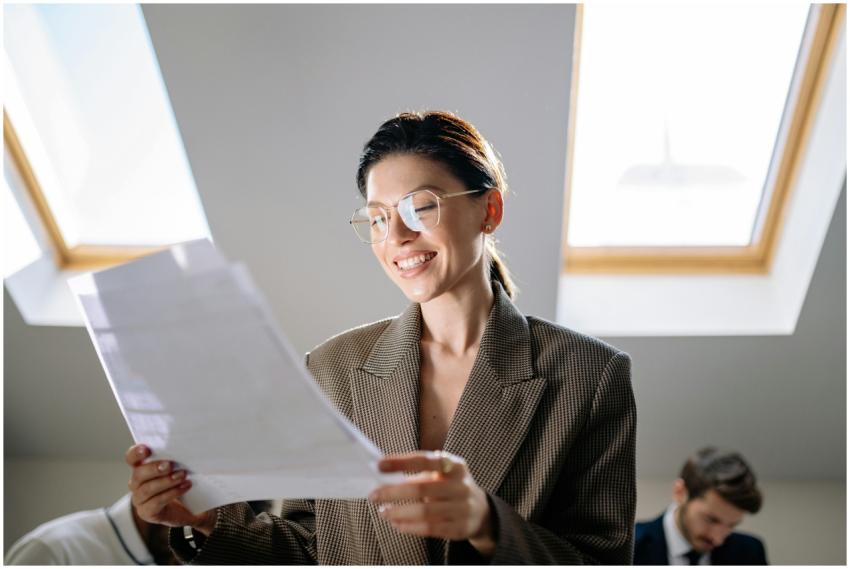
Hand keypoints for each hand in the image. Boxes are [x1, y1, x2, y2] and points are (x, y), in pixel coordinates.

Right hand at [125, 444, 216, 534]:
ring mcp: (140, 500)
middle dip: (154, 468)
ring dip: (166, 481)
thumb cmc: (182, 482)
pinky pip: (156, 502)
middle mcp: (136, 484)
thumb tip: (185, 445)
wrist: (190, 509)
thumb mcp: (179, 468)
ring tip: (183, 475)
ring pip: (147, 489)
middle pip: (138, 474)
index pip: (131, 458)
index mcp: (141, 468)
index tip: (147, 449)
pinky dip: (172, 493)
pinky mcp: (147, 512)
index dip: (136, 453)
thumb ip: (175, 458)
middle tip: (170, 465)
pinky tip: (185, 486)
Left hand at [368, 451, 495, 555]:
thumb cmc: (451, 487)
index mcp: (455, 466)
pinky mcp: (459, 528)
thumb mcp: (443, 473)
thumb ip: (420, 472)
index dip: (401, 462)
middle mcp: (460, 486)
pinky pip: (430, 528)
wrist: (480, 511)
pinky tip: (397, 524)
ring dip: (399, 512)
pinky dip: (410, 527)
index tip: (379, 465)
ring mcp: (462, 508)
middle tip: (374, 495)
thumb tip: (386, 475)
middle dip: (393, 492)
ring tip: (383, 512)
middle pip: (421, 488)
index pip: (425, 460)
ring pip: (424, 511)